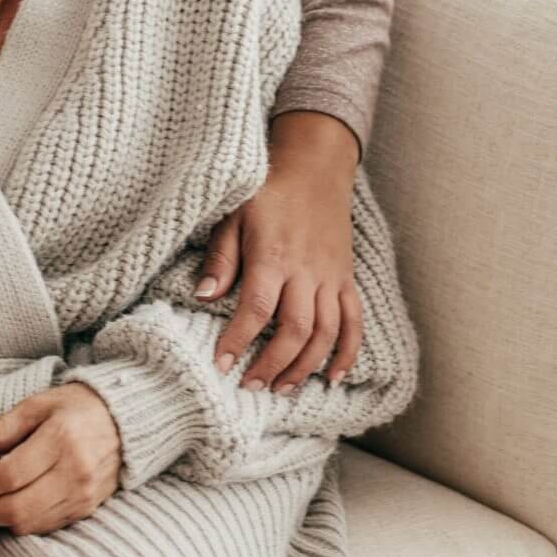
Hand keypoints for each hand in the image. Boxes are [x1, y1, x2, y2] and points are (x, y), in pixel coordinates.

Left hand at [0, 383, 120, 533]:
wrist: (127, 420)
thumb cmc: (76, 408)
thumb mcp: (35, 406)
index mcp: (60, 439)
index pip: (7, 475)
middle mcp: (75, 472)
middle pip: (15, 508)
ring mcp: (83, 495)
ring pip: (28, 524)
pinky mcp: (87, 509)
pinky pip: (44, 528)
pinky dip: (20, 524)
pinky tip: (7, 510)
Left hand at [199, 111, 364, 394]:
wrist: (315, 168)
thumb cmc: (268, 192)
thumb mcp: (234, 215)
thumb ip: (221, 257)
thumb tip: (203, 296)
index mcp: (274, 255)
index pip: (257, 308)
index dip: (238, 340)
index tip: (220, 365)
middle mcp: (306, 271)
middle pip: (295, 329)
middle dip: (272, 364)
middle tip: (250, 386)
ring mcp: (331, 277)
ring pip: (325, 332)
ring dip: (304, 366)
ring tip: (280, 388)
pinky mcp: (346, 279)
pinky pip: (353, 321)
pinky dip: (346, 352)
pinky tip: (332, 376)